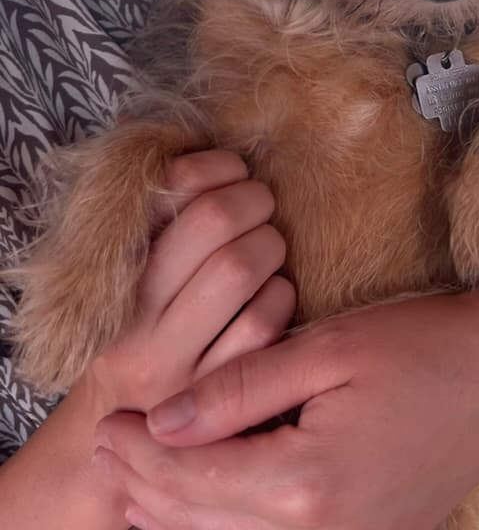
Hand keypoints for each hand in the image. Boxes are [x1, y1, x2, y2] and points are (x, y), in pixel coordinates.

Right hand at [84, 148, 294, 415]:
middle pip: (214, 220)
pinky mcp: (208, 393)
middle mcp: (134, 311)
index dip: (216, 166)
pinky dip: (280, 296)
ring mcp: (170, 357)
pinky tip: (272, 295)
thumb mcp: (128, 269)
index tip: (234, 171)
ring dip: (270, 246)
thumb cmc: (135, 326)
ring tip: (267, 249)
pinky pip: (263, 323)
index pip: (172, 186)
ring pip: (240, 268)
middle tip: (261, 206)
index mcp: (113, 267)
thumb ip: (155, 209)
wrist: (113, 430)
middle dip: (253, 200)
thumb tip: (161, 132)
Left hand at [93, 244, 478, 529]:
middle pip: (201, 520)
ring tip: (140, 470)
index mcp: (306, 482)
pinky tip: (209, 486)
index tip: (106, 420)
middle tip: (108, 442)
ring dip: (178, 507)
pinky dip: (224, 517)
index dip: (138, 451)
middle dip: (144, 484)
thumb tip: (166, 419)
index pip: (189, 477)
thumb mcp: (329, 349)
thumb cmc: (422, 345)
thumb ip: (242, 388)